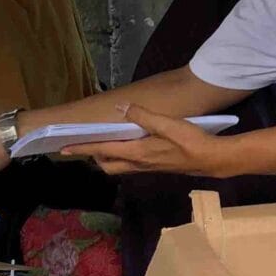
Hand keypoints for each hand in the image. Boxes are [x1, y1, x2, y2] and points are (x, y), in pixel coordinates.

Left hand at [67, 104, 229, 177]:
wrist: (212, 159)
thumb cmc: (190, 141)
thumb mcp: (167, 124)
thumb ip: (143, 115)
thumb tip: (121, 107)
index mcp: (137, 153)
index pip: (102, 150)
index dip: (83, 148)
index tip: (63, 148)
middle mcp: (138, 164)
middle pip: (108, 164)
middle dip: (94, 155)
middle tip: (86, 143)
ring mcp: (148, 168)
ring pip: (119, 166)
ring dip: (108, 156)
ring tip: (104, 142)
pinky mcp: (156, 167)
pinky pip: (130, 164)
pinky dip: (121, 156)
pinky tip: (129, 144)